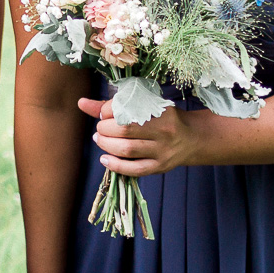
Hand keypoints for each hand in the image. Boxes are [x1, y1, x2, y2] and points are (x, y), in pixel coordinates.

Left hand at [80, 97, 200, 176]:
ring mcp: (162, 151)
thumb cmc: (163, 118)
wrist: (192, 138)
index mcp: (160, 112)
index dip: (107, 111)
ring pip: (128, 150)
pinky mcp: (160, 167)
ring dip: (106, 145)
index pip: (126, 110)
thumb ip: (112, 105)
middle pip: (125, 131)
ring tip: (99, 139)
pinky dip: (116, 166)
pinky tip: (104, 159)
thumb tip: (81, 103)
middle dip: (104, 129)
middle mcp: (163, 132)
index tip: (103, 113)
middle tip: (100, 128)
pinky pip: (135, 169)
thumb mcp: (144, 105)